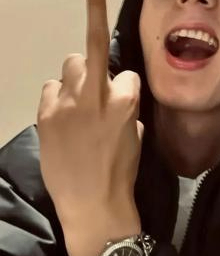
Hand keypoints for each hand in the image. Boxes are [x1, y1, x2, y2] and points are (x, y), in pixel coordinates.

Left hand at [36, 0, 142, 255]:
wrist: (92, 201)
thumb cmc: (121, 170)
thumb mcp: (137, 136)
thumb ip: (129, 112)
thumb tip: (119, 101)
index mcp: (125, 100)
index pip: (128, 74)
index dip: (127, 86)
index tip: (124, 97)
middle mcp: (96, 93)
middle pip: (92, 54)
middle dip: (95, 68)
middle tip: (94, 87)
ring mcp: (68, 102)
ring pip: (70, 65)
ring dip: (76, 79)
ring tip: (76, 99)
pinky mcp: (46, 113)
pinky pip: (50, 88)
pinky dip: (57, 97)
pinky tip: (61, 114)